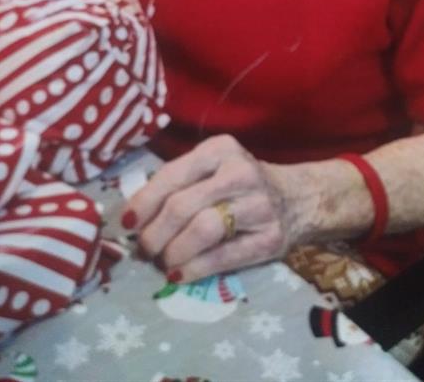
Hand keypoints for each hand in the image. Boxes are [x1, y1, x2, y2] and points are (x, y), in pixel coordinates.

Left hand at [122, 135, 302, 282]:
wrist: (298, 198)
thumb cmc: (240, 184)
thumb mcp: (213, 168)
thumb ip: (178, 183)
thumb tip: (133, 217)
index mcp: (220, 149)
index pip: (172, 175)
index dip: (144, 202)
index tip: (126, 223)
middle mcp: (240, 172)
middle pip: (183, 206)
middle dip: (155, 233)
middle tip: (144, 249)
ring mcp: (258, 205)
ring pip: (202, 230)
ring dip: (173, 251)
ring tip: (164, 261)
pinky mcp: (269, 238)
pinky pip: (223, 257)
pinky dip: (194, 268)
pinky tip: (180, 274)